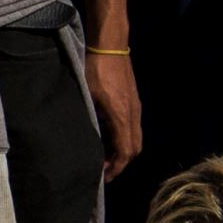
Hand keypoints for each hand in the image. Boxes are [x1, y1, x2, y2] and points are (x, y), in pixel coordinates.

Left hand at [86, 51, 142, 179]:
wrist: (110, 45)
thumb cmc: (95, 69)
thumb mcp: (87, 97)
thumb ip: (90, 119)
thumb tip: (86, 141)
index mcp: (122, 116)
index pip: (125, 152)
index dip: (115, 168)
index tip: (102, 177)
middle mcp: (133, 114)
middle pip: (134, 149)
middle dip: (121, 164)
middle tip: (103, 172)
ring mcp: (135, 107)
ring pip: (135, 138)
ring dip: (122, 152)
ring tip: (104, 158)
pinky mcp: (133, 101)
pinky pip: (133, 127)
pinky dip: (123, 139)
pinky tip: (108, 138)